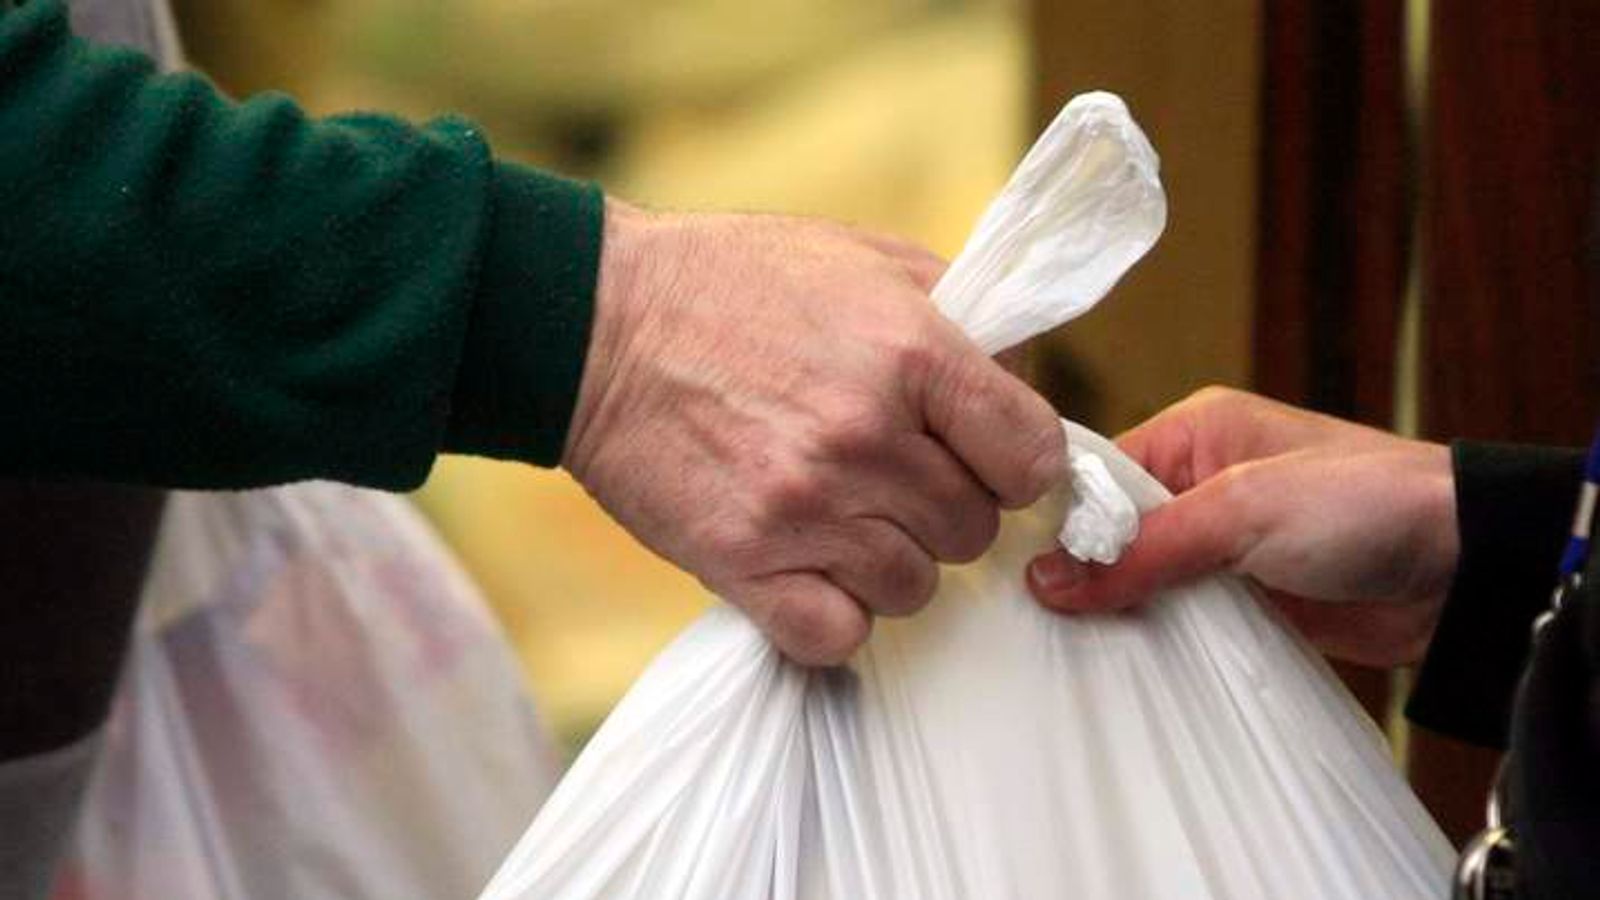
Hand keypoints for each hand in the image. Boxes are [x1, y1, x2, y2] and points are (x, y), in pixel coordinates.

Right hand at [564, 200, 1064, 664]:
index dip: (1018, 462)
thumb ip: (962, 316)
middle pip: (974, 529)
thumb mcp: (863, 260)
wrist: (595, 322)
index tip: (986, 457)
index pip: (1033, 456)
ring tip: (843, 516)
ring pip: (914, 588)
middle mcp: (865, 436)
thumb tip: (1024, 383)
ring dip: (890, 560)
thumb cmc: (733, 283)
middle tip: (894, 476)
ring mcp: (803, 507)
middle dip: (946, 507)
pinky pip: (838, 635)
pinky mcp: (742, 562)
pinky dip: (835, 614)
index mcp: (911, 351)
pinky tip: (811, 569)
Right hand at [1026, 387, 1457, 666]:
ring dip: (1118, 610)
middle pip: (1112, 531)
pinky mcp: (1243, 599)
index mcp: (1196, 433)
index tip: (1013, 564)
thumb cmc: (1365, 504)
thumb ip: (1146, 548)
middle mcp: (1201, 484)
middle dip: (1082, 571)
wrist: (1463, 570)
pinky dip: (1155, 638)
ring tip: (1061, 644)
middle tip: (1030, 616)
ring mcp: (1222, 546)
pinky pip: (1178, 618)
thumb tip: (1048, 581)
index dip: (1057, 518)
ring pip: (1141, 579)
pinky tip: (1118, 661)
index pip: (1098, 472)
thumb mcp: (1243, 513)